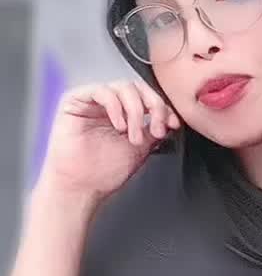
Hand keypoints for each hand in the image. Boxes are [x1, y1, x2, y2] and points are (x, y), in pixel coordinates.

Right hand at [38, 79, 180, 204]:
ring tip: (133, 136)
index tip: (172, 124)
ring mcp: (92, 102)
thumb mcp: (141, 148)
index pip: (147, 97)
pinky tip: (119, 126)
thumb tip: (169, 119)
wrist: (81, 188)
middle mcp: (109, 105)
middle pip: (138, 87)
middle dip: (153, 106)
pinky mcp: (75, 101)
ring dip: (135, 111)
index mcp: (123, 113)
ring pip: (123, 87)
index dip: (163, 107)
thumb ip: (153, 131)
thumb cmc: (103, 173)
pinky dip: (116, 107)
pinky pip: (101, 91)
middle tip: (156, 129)